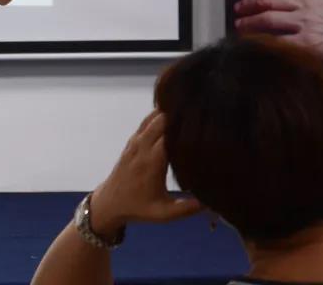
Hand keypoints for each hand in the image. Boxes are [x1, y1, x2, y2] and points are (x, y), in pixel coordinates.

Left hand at [88, 111, 201, 237]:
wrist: (110, 202)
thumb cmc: (138, 208)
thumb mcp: (164, 213)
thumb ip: (187, 208)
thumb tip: (212, 202)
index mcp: (151, 163)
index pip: (168, 136)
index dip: (184, 128)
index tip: (203, 125)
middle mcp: (142, 148)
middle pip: (160, 121)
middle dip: (178, 116)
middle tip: (201, 114)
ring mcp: (135, 142)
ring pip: (151, 118)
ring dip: (168, 112)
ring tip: (189, 110)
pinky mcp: (131, 142)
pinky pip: (144, 122)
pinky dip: (157, 115)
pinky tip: (171, 112)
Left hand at [235, 0, 322, 67]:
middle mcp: (309, 0)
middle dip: (247, 4)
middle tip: (239, 8)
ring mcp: (308, 22)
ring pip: (267, 20)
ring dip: (248, 23)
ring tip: (241, 26)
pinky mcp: (311, 43)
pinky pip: (278, 42)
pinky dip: (262, 42)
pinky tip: (255, 44)